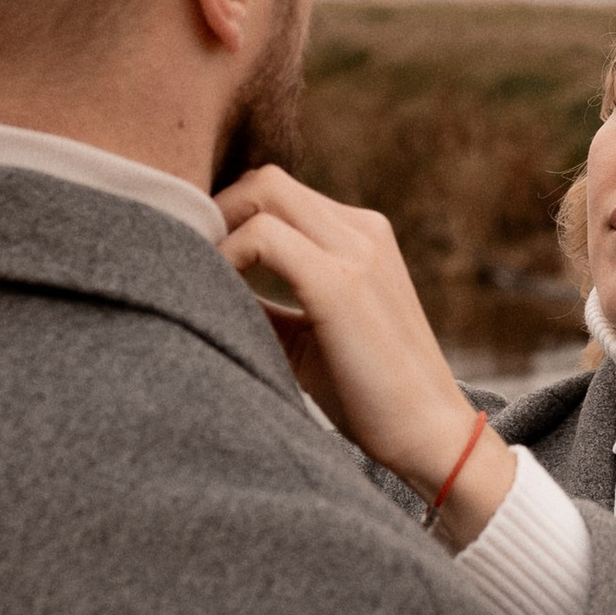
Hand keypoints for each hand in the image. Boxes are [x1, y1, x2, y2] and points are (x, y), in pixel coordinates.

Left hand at [218, 168, 514, 549]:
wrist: (428, 436)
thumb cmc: (367, 393)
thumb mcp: (307, 334)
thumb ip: (263, 300)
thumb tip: (198, 283)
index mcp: (361, 236)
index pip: (278, 192)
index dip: (229, 216)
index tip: (197, 259)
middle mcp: (362, 230)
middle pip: (267, 178)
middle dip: (217, 210)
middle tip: (187, 261)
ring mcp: (357, 251)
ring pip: (264, 190)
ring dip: (219, 226)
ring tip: (198, 277)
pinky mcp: (340, 283)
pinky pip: (263, 237)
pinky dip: (228, 256)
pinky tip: (217, 297)